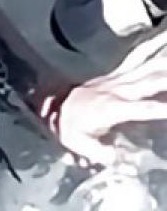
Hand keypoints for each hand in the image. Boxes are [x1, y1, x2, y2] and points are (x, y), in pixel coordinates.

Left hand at [55, 29, 166, 165]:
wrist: (54, 104)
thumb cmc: (69, 125)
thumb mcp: (80, 143)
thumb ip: (101, 153)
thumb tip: (122, 163)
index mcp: (112, 107)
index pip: (143, 108)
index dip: (161, 109)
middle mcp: (118, 90)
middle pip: (151, 82)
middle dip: (166, 80)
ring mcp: (118, 80)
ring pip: (147, 68)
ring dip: (162, 65)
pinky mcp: (117, 76)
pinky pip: (138, 62)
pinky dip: (152, 56)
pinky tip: (162, 47)